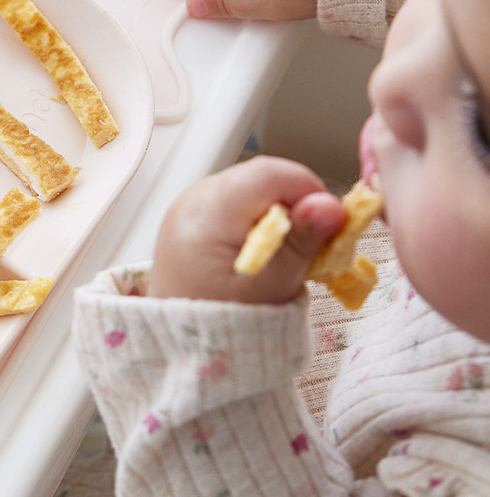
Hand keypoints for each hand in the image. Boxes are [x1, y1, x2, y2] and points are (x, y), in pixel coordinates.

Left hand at [147, 156, 345, 303]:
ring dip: (280, 210)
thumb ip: (302, 242)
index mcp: (206, 216)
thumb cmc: (223, 320)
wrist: (183, 337)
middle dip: (297, 202)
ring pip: (252, 185)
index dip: (308, 190)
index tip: (329, 221)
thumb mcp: (272, 286)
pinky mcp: (194, 211)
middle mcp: (192, 200)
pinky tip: (266, 249)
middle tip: (312, 243)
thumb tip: (331, 206)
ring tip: (285, 252)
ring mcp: (189, 203)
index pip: (268, 175)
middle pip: (261, 178)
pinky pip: (237, 197)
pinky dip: (260, 216)